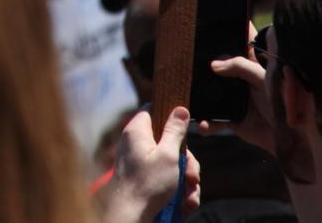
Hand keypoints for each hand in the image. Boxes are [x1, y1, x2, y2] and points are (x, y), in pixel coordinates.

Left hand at [98, 106, 200, 222]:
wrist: (129, 218)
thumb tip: (180, 109)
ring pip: (169, 163)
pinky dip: (175, 190)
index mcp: (137, 131)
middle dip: (186, 161)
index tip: (185, 128)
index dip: (170, 116)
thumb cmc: (146, 186)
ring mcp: (138, 162)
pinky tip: (184, 204)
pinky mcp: (142, 179)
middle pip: (167, 142)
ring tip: (189, 197)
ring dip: (184, 180)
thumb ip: (175, 131)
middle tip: (192, 176)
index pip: (153, 110)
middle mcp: (135, 144)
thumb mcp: (168, 155)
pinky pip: (163, 178)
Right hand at [199, 20, 273, 153]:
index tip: (212, 19)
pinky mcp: (233, 120)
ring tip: (188, 94)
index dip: (230, 30)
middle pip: (220, 67)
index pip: (242, 41)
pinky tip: (202, 124)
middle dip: (205, 64)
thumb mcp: (264, 78)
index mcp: (253, 64)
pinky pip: (214, 121)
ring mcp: (237, 99)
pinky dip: (207, 123)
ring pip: (213, 93)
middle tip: (186, 58)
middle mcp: (242, 80)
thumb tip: (214, 64)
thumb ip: (240, 66)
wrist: (292, 139)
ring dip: (201, 95)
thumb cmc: (284, 102)